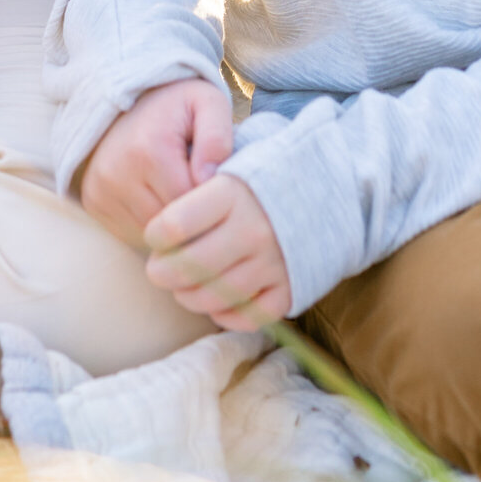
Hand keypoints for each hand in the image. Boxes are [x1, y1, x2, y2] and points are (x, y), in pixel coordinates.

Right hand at [79, 78, 233, 247]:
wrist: (126, 98)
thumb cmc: (176, 105)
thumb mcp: (206, 102)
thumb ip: (217, 136)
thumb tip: (210, 177)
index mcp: (148, 150)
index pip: (189, 204)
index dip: (210, 200)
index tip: (218, 183)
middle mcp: (116, 174)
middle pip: (168, 224)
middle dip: (190, 214)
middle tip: (200, 189)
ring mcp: (100, 191)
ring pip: (150, 234)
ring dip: (170, 223)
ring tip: (179, 191)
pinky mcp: (93, 203)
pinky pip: (131, 233)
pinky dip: (149, 224)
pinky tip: (158, 198)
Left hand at [144, 172, 290, 329]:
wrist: (325, 185)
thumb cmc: (262, 176)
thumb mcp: (230, 164)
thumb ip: (194, 189)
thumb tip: (160, 229)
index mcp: (233, 192)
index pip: (173, 225)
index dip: (155, 234)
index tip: (156, 235)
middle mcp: (253, 229)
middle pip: (189, 267)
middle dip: (162, 273)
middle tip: (157, 270)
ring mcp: (274, 262)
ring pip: (214, 296)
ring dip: (188, 297)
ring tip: (183, 286)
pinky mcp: (290, 288)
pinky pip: (247, 317)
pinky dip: (226, 315)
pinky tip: (217, 300)